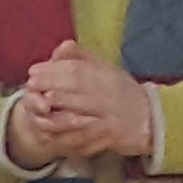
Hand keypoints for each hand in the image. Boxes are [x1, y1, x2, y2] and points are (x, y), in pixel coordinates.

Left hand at [17, 45, 160, 165]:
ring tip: (37, 108)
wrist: (151, 120)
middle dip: (48, 88)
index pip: (77, 71)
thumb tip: (63, 45)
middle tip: (30, 87)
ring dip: (53, 112)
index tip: (34, 72)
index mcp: (107, 77)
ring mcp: (107, 119)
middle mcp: (107, 97)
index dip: (52, 71)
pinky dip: (64, 136)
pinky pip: (82, 138)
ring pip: (76, 116)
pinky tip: (49, 133)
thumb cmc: (124, 92)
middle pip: (74, 90)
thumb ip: (84, 58)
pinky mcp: (107, 138)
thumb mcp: (108, 70)